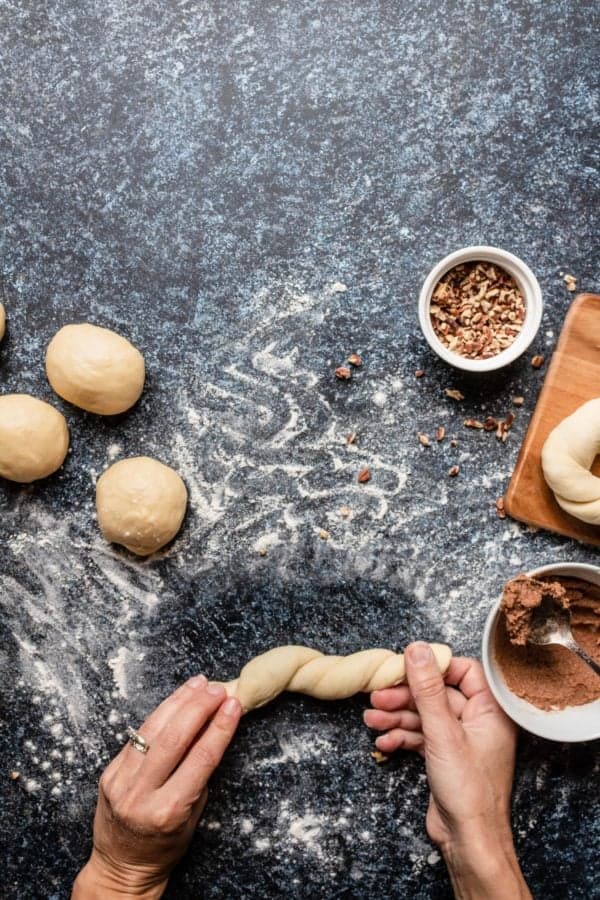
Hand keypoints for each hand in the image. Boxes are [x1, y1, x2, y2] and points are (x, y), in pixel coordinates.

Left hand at [72, 676, 240, 898]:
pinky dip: (160, 713)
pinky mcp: (109, 772)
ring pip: (152, 729)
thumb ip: (200, 774)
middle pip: (174, 738)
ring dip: (179, 701)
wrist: (122, 866)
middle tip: (218, 689)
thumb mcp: (193, 817)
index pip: (200, 759)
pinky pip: (137, 736)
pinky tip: (176, 700)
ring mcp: (120, 782)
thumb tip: (214, 728)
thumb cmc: (165, 846)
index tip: (233, 705)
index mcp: (168, 811)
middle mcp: (141, 795)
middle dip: (199, 707)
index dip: (220, 727)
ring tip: (199, 684)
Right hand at [364, 643, 530, 898]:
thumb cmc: (469, 792)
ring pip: (425, 716)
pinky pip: (421, 736)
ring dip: (397, 716)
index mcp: (490, 710)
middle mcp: (477, 722)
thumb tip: (417, 650)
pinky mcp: (445, 757)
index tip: (406, 666)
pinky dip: (402, 736)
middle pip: (437, 693)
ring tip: (372, 718)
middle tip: (378, 695)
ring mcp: (460, 740)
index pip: (463, 671)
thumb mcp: (443, 733)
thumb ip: (428, 689)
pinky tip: (384, 741)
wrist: (468, 841)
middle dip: (405, 695)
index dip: (434, 667)